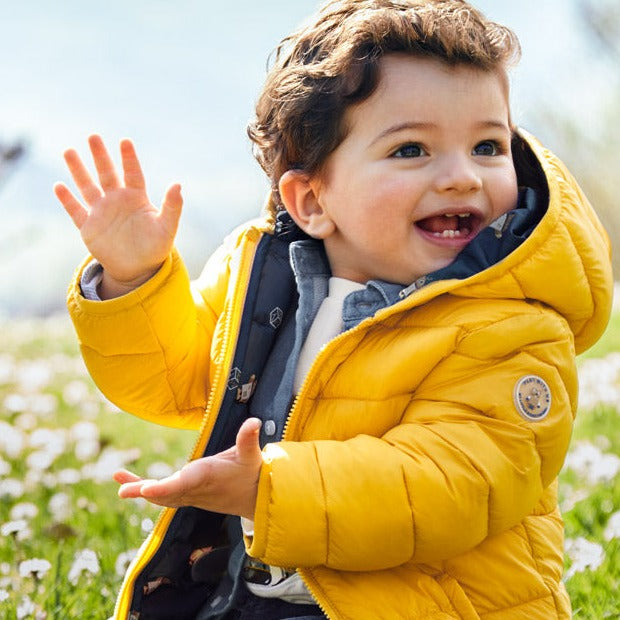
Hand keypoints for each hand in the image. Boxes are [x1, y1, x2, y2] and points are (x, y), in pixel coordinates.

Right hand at [54, 135, 182, 298]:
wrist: (138, 269)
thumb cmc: (155, 247)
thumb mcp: (167, 227)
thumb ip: (172, 206)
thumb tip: (178, 185)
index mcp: (137, 198)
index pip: (132, 174)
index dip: (129, 159)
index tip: (125, 142)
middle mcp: (117, 201)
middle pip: (107, 174)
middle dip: (100, 156)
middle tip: (93, 136)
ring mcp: (101, 212)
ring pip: (88, 187)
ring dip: (78, 170)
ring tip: (69, 151)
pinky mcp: (89, 227)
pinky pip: (76, 211)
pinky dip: (67, 200)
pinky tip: (59, 186)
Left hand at [113, 418, 262, 519]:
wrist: (254, 499)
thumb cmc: (251, 474)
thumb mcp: (251, 455)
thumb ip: (249, 438)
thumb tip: (254, 421)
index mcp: (207, 477)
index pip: (183, 483)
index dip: (165, 488)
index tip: (145, 490)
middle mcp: (195, 489)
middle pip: (166, 493)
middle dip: (144, 491)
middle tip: (123, 491)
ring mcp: (189, 495)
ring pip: (161, 495)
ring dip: (139, 488)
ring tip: (118, 477)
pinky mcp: (186, 495)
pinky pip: (163, 495)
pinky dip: (146, 489)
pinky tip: (129, 483)